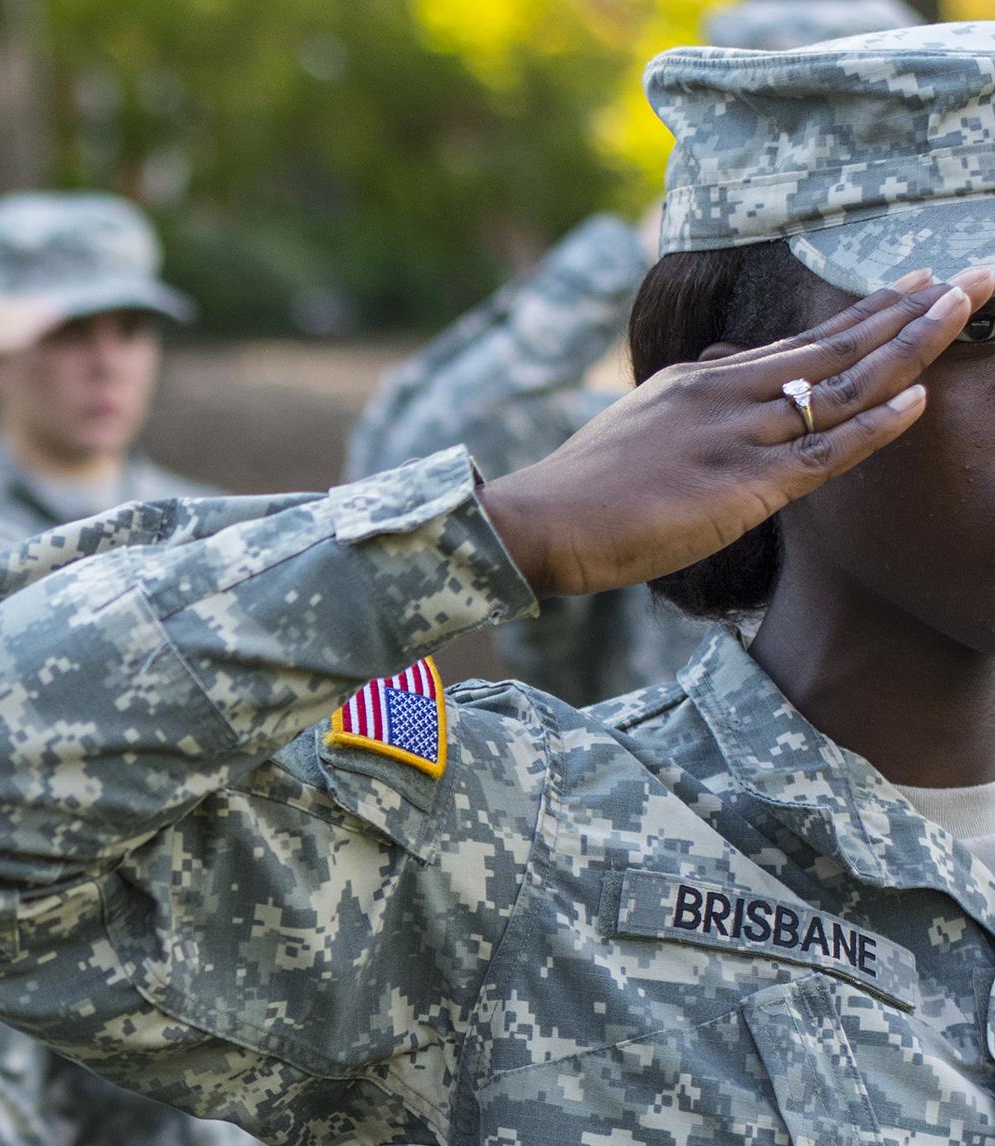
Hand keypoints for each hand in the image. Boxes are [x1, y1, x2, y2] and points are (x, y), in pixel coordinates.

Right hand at [479, 266, 993, 599]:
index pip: (801, 340)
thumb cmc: (580, 490)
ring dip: (910, 347)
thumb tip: (722, 375)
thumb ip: (688, 400)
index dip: (865, 313)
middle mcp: (727, 392)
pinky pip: (822, 452)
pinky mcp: (741, 486)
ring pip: (843, 385)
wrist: (538, 522)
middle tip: (970, 278)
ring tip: (963, 311)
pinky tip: (917, 401)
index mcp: (702, 379)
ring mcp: (737, 435)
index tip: (915, 286)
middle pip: (836, 343)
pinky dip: (873, 427)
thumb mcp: (637, 426)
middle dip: (909, 311)